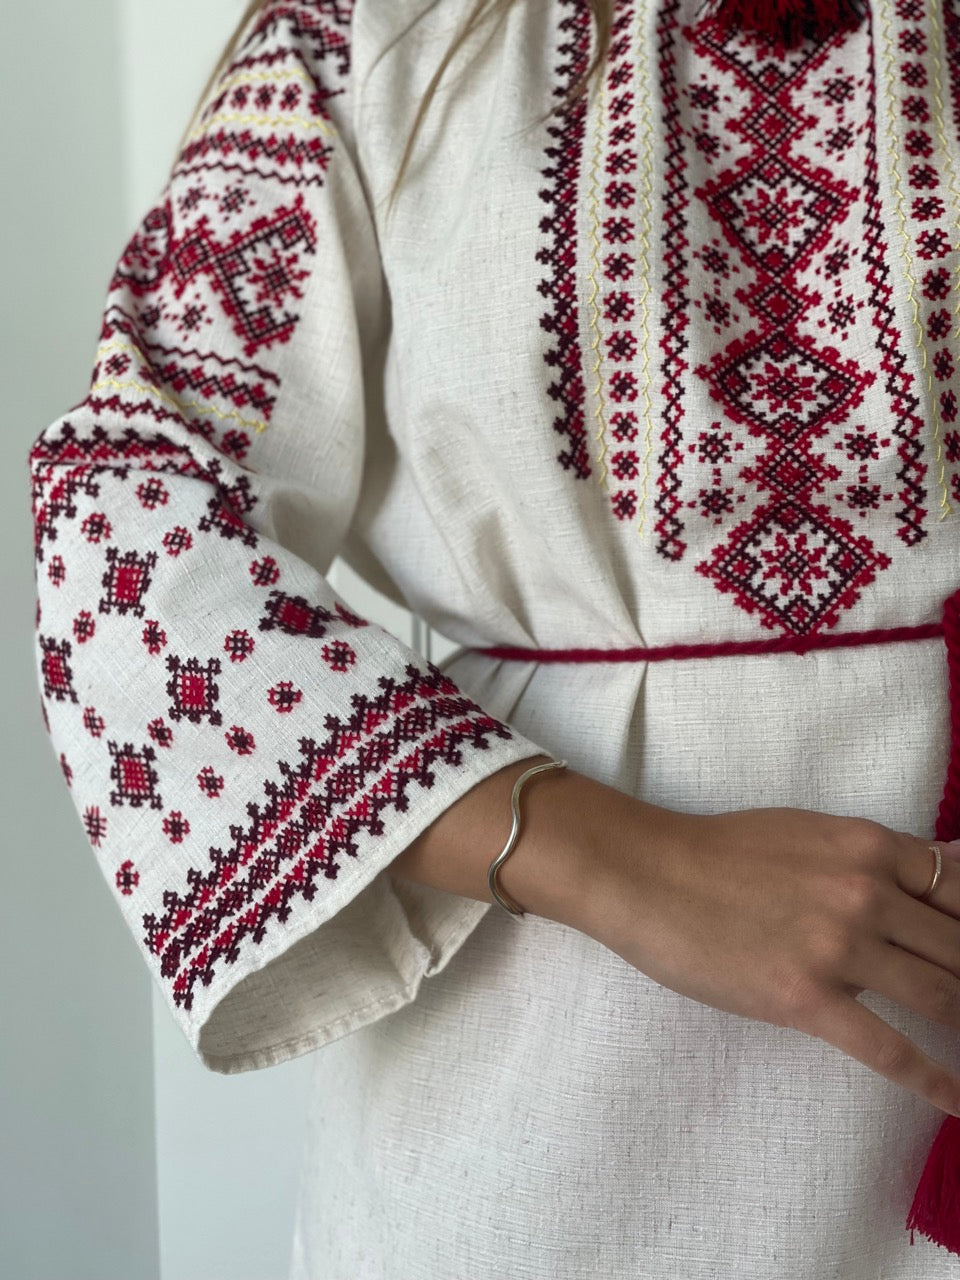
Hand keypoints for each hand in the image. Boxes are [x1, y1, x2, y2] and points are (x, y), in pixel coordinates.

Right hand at [570, 798, 959, 1117]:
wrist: (646, 875)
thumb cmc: (717, 853)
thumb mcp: (806, 834)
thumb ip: (870, 859)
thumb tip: (932, 883)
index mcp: (867, 846)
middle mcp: (865, 892)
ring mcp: (837, 947)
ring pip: (940, 997)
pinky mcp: (806, 998)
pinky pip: (890, 1048)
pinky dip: (934, 1080)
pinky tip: (957, 1100)